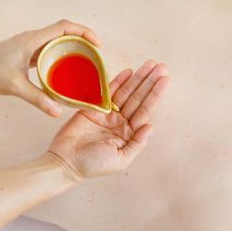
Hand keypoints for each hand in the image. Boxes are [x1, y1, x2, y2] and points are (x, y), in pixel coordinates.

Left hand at [0, 20, 101, 116]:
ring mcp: (30, 44)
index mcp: (33, 39)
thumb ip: (37, 98)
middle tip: (95, 57)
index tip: (97, 44)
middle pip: (64, 32)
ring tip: (85, 64)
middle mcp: (33, 38)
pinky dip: (60, 56)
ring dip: (72, 48)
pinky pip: (49, 50)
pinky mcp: (26, 52)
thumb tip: (57, 111)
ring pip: (57, 41)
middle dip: (83, 41)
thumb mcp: (15, 86)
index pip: (64, 27)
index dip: (84, 32)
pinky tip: (65, 71)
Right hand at [47, 61, 168, 180]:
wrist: (66, 162)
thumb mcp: (121, 160)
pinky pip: (107, 92)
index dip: (155, 94)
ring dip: (137, 78)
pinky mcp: (92, 107)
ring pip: (125, 92)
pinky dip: (117, 81)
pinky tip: (128, 72)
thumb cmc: (93, 165)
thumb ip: (137, 143)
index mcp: (128, 133)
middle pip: (138, 98)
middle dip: (149, 82)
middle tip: (161, 66)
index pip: (145, 110)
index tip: (165, 80)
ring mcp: (107, 113)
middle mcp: (120, 121)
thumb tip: (151, 126)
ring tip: (150, 64)